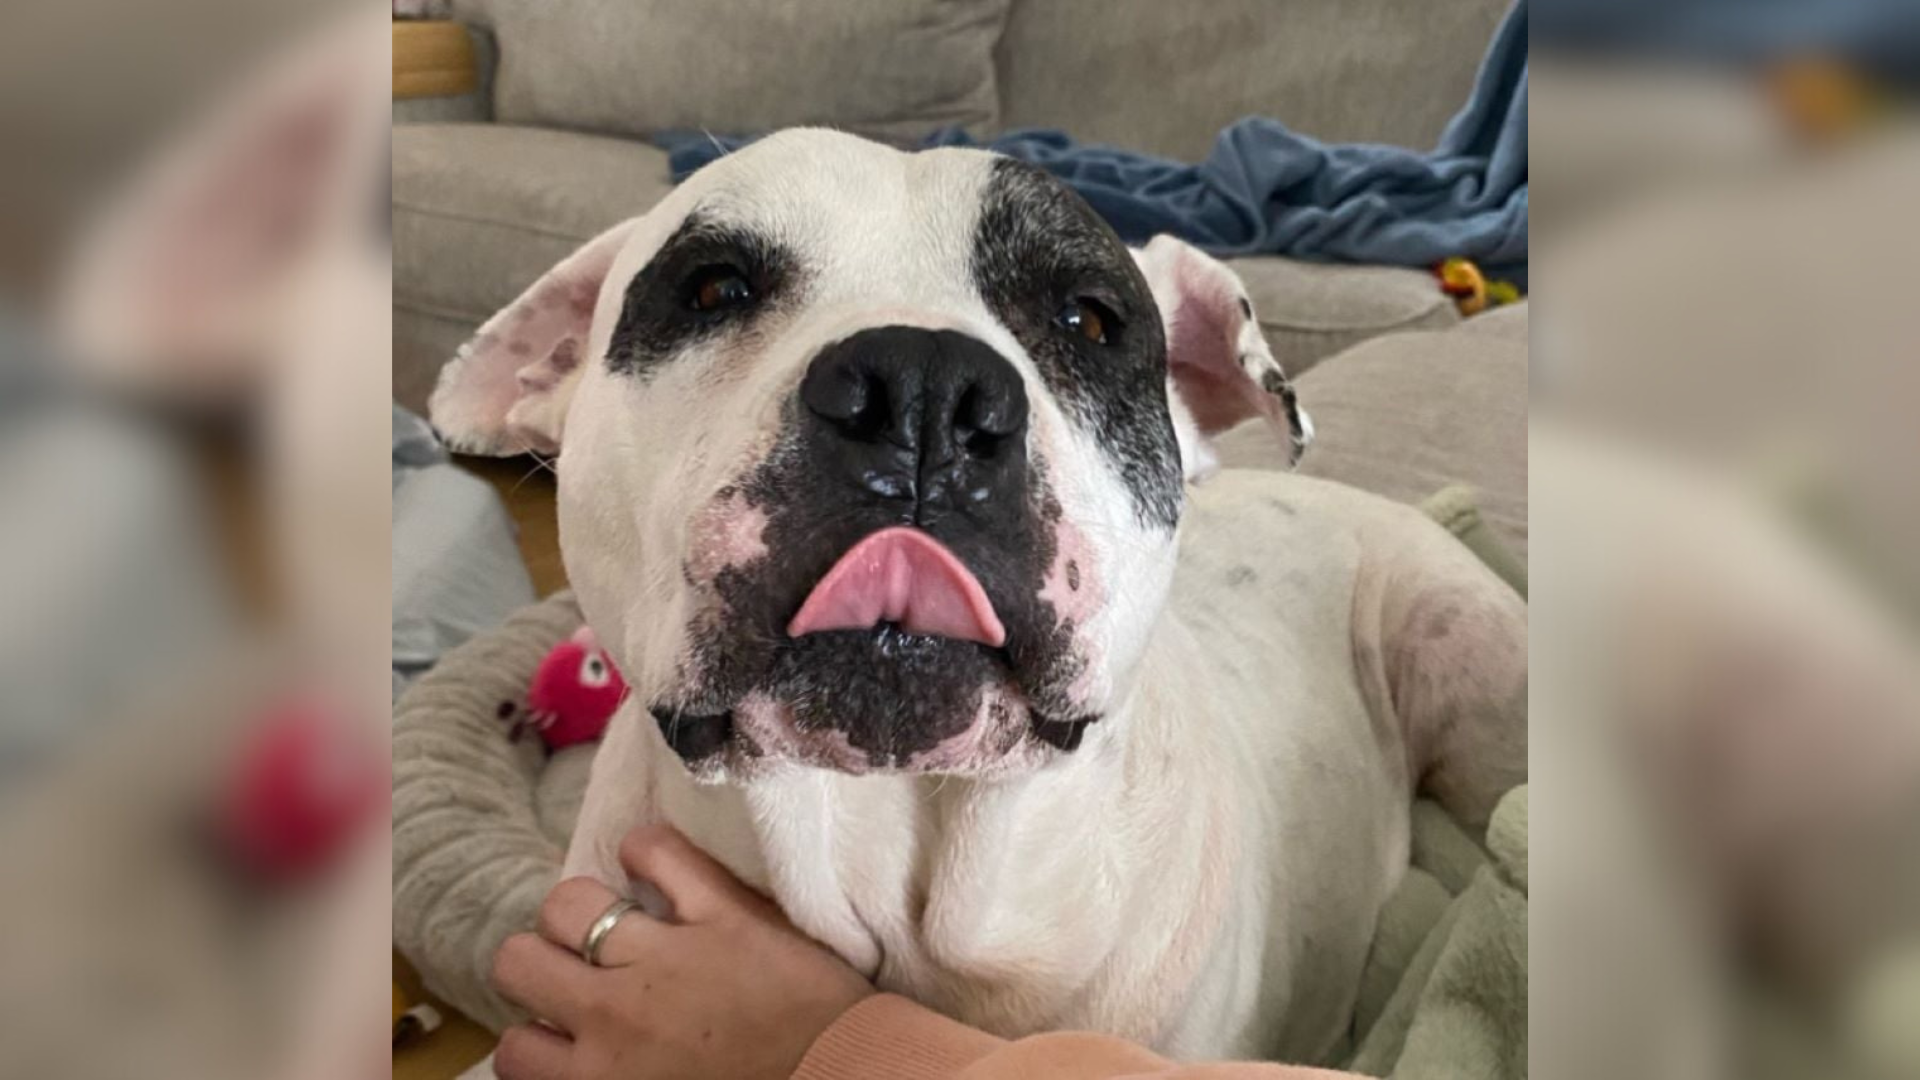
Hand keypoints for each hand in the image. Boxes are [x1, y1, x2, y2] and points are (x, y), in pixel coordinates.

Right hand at [489, 824, 873, 1079]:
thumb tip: (587, 1066)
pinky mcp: (723, 911)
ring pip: (569, 901)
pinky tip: (651, 858)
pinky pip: (661, 852)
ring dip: (582, 907)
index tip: (565, 1030)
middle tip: (577, 965)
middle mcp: (613, 1014)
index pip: (514, 1048)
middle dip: (540, 959)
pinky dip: (649, 848)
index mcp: (597, 1079)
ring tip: (612, 912)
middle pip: (518, 960)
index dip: (536, 1033)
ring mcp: (665, 956)